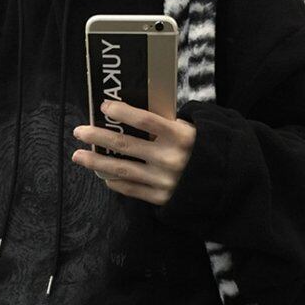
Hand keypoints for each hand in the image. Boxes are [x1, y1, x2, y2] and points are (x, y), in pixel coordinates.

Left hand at [72, 100, 195, 205]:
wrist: (225, 184)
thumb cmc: (206, 150)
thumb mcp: (194, 130)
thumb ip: (168, 124)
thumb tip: (136, 115)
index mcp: (180, 136)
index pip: (144, 121)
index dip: (122, 112)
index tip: (104, 106)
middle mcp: (169, 159)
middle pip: (126, 146)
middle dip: (98, 137)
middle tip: (79, 131)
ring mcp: (163, 181)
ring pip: (123, 170)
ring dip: (97, 162)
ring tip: (79, 156)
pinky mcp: (161, 198)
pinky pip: (132, 190)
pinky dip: (116, 182)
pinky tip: (103, 176)